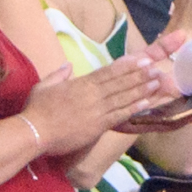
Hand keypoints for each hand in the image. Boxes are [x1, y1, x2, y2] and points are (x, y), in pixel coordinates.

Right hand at [22, 42, 177, 152]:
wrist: (34, 132)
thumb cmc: (36, 110)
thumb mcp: (43, 86)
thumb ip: (58, 75)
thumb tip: (68, 65)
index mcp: (81, 84)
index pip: (108, 72)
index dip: (127, 66)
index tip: (142, 60)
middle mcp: (93, 95)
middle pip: (120, 83)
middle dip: (140, 75)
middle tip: (156, 68)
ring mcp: (97, 110)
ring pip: (124, 97)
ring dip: (141, 89)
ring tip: (157, 82)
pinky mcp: (98, 125)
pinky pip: (120, 115)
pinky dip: (134, 108)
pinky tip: (146, 103)